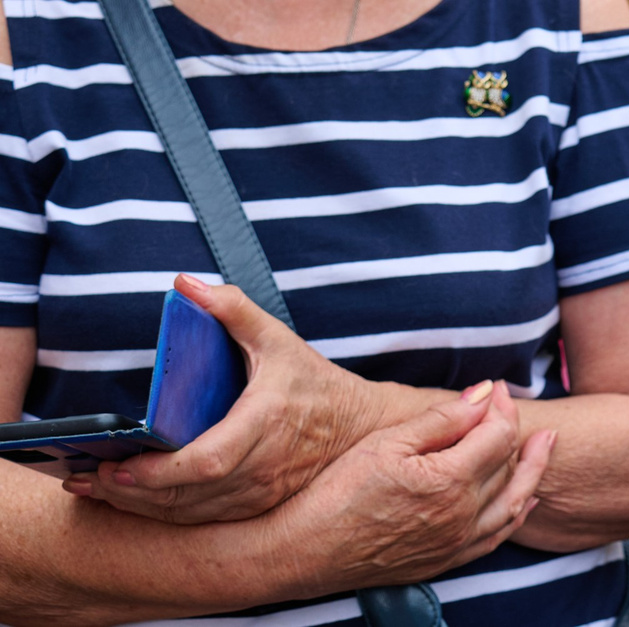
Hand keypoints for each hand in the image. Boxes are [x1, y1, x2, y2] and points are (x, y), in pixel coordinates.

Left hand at [68, 274, 400, 523]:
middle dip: (133, 491)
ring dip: (141, 507)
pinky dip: (164, 515)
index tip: (120, 462)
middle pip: (188, 494)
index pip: (209, 461)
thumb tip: (184, 284)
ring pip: (190, 514)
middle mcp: (264, 464)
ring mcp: (261, 491)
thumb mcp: (277, 338)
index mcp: (267, 420)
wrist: (358, 424)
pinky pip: (202, 520)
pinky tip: (135, 501)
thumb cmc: (312, 380)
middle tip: (92, 477)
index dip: (160, 471)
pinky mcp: (257, 506)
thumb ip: (232, 310)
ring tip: (100, 489)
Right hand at [274, 380, 555, 593]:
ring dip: (531, 472)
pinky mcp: (443, 562)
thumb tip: (484, 394)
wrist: (301, 553)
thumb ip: (442, 419)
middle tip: (513, 406)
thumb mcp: (387, 443)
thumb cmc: (336, 492)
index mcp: (450, 482)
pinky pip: (495, 537)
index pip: (499, 435)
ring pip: (513, 504)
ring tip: (544, 446)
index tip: (494, 388)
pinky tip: (525, 501)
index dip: (502, 406)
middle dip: (516, 431)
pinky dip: (516, 514)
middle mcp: (462, 516)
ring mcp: (455, 543)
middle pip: (510, 466)